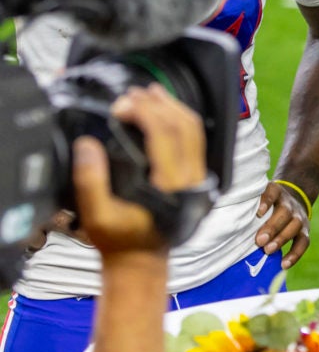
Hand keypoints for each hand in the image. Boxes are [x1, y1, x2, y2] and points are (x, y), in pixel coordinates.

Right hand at [73, 84, 206, 255]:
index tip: (122, 103)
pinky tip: (164, 110)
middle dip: (159, 104)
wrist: (142, 258)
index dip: (146, 113)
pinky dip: (181, 119)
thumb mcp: (96, 216)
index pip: (166, 135)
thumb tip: (87, 145)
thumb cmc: (119, 239)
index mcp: (170, 185)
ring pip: (195, 130)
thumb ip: (90, 181)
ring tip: (150, 93)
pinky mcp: (197, 175)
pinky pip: (196, 139)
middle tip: (134, 93)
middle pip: (185, 126)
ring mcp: (198, 176)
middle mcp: (191, 177)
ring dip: (173, 107)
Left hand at [255, 180, 309, 267]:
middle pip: (285, 212)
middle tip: (260, 240)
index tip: (259, 213)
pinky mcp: (305, 231)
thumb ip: (248, 206)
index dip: (267, 201)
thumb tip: (226, 221)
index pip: (273, 193)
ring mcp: (299, 217)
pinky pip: (304, 242)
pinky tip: (284, 264)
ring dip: (281, 239)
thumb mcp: (260, 199)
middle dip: (272, 227)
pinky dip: (295, 254)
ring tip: (268, 251)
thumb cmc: (267, 205)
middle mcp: (289, 204)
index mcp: (277, 193)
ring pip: (295, 226)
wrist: (293, 200)